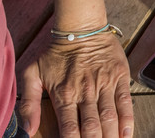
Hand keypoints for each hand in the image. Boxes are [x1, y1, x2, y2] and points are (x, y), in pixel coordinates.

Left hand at [17, 35, 133, 137]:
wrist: (81, 27)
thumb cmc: (55, 53)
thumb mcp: (33, 73)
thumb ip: (28, 103)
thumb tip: (27, 130)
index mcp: (64, 95)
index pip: (69, 130)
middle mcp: (85, 93)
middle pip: (92, 128)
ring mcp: (104, 86)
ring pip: (109, 118)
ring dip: (110, 136)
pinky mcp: (119, 78)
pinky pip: (125, 103)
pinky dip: (127, 120)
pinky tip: (126, 134)